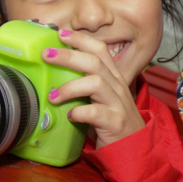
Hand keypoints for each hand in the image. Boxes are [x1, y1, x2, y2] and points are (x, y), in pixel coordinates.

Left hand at [42, 30, 144, 148]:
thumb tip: (56, 74)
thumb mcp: (102, 98)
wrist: (135, 148)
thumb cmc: (113, 122)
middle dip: (69, 55)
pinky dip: (79, 112)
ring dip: (70, 86)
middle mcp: (117, 87)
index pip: (100, 50)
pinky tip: (70, 116)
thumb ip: (86, 85)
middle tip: (47, 54)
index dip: (81, 39)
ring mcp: (117, 104)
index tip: (61, 33)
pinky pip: (95, 113)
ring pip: (96, 82)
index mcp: (114, 78)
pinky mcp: (115, 123)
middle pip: (94, 62)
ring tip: (53, 96)